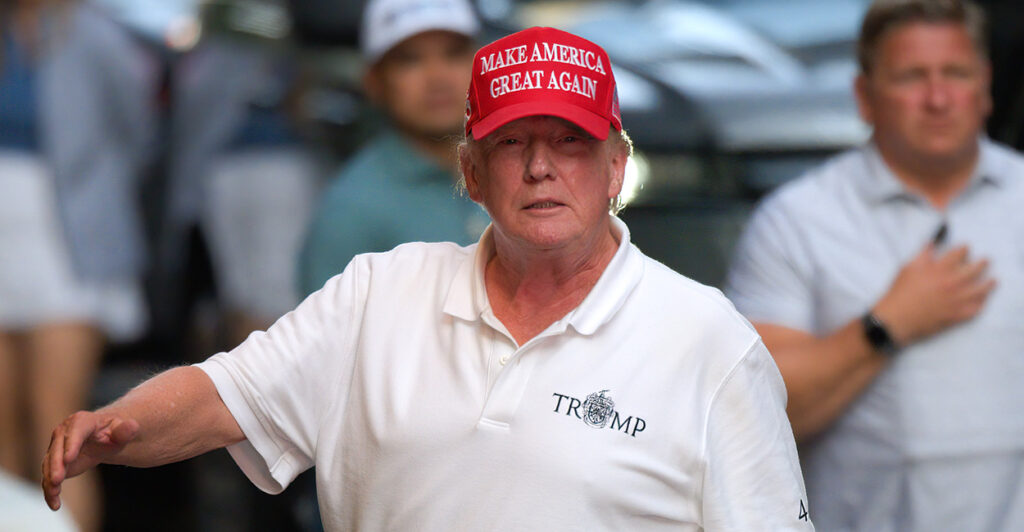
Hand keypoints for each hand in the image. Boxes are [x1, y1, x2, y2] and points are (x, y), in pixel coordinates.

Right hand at [41, 411, 138, 510]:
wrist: (102, 438)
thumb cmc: (112, 433)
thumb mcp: (121, 431)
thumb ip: (126, 431)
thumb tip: (133, 426)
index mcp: (81, 422)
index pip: (75, 433)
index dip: (71, 445)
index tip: (69, 459)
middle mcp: (63, 433)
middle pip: (57, 449)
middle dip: (56, 465)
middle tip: (57, 479)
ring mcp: (55, 449)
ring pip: (49, 465)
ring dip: (49, 480)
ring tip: (54, 494)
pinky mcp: (53, 464)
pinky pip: (48, 478)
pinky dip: (49, 491)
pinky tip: (55, 504)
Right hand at [874, 244, 995, 345]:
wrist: (897, 319)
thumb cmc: (900, 292)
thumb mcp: (908, 269)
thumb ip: (922, 255)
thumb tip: (932, 244)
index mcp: (939, 269)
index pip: (959, 254)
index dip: (964, 249)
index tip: (966, 247)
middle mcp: (952, 283)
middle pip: (975, 269)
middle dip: (982, 263)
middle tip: (985, 261)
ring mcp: (957, 300)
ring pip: (980, 290)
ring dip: (989, 284)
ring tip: (993, 281)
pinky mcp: (957, 315)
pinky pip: (975, 309)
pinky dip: (981, 304)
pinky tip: (982, 300)